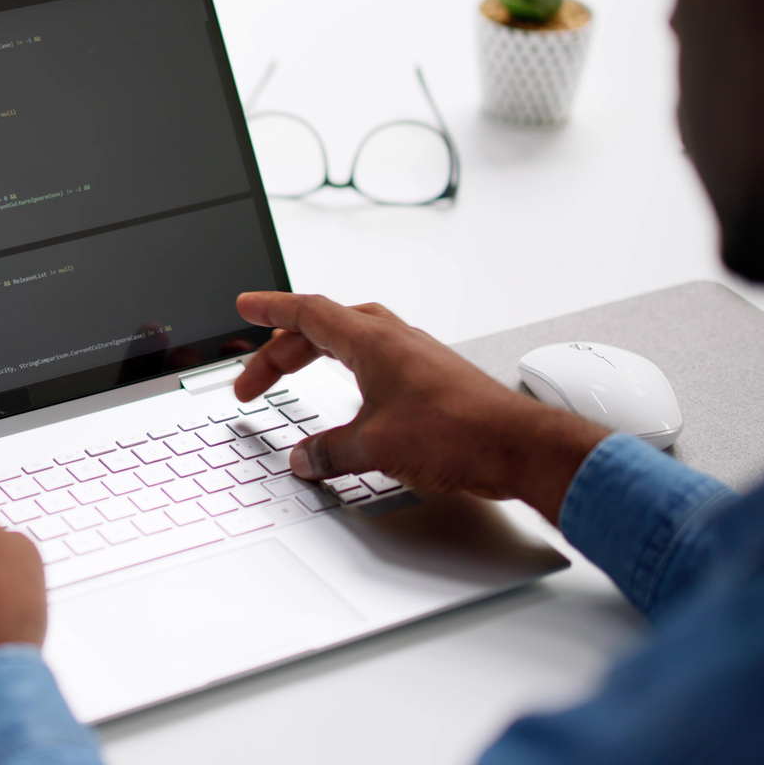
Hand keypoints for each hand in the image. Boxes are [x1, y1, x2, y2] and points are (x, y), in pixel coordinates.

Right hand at [232, 292, 609, 522]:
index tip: (245, 305)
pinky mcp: (431, 381)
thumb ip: (329, 451)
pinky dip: (347, 375)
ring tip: (294, 380)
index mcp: (373, 342)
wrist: (518, 447)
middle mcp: (394, 341)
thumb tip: (304, 458)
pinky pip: (375, 365)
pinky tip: (348, 402)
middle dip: (281, 353)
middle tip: (254, 380)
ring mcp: (416, 358)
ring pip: (351, 343)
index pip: (307, 312)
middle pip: (323, 329)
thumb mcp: (374, 446)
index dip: (270, 310)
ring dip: (315, 358)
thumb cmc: (458, 433)